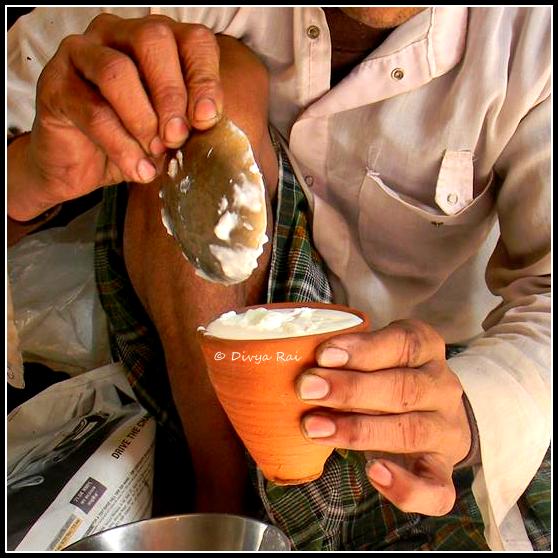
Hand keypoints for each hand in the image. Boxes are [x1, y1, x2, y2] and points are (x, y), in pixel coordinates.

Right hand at [8, 13, 222, 220]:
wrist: (79, 167)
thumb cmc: (132, 142)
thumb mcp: (170, 132)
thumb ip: (189, 121)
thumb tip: (210, 123)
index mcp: (156, 41)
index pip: (192, 39)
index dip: (205, 77)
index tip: (208, 119)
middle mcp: (118, 34)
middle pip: (153, 41)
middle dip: (172, 95)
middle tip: (177, 138)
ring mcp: (82, 53)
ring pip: (117, 72)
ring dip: (143, 119)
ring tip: (155, 153)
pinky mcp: (55, 83)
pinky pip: (93, 110)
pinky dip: (121, 146)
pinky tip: (138, 169)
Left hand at [296, 319, 471, 515]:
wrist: (433, 415)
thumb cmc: (388, 377)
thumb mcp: (376, 357)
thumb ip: (349, 359)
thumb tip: (304, 369)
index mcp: (427, 349)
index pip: (404, 343)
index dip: (363, 349)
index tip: (323, 355)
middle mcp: (443, 387)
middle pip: (404, 387)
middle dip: (350, 389)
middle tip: (307, 389)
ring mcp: (447, 430)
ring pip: (410, 431)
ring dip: (358, 431)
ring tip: (314, 428)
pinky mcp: (445, 470)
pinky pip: (436, 488)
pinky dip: (406, 486)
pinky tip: (373, 473)